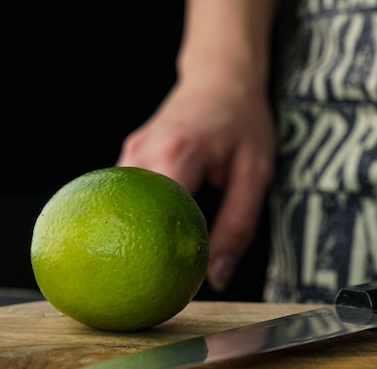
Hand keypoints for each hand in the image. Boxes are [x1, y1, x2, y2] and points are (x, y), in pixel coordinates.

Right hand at [117, 76, 274, 291]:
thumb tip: (216, 276)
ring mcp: (129, 153)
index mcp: (175, 155)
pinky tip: (147, 232)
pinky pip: (124, 194)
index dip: (160, 255)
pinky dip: (135, 214)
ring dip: (134, 231)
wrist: (222, 77)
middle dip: (139, 250)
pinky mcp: (128, 156)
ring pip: (121, 206)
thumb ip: (237, 228)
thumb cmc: (243, 121)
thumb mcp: (256, 175)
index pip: (156, 219)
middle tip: (151, 282)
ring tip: (146, 262)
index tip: (170, 284)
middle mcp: (142, 154)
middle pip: (129, 216)